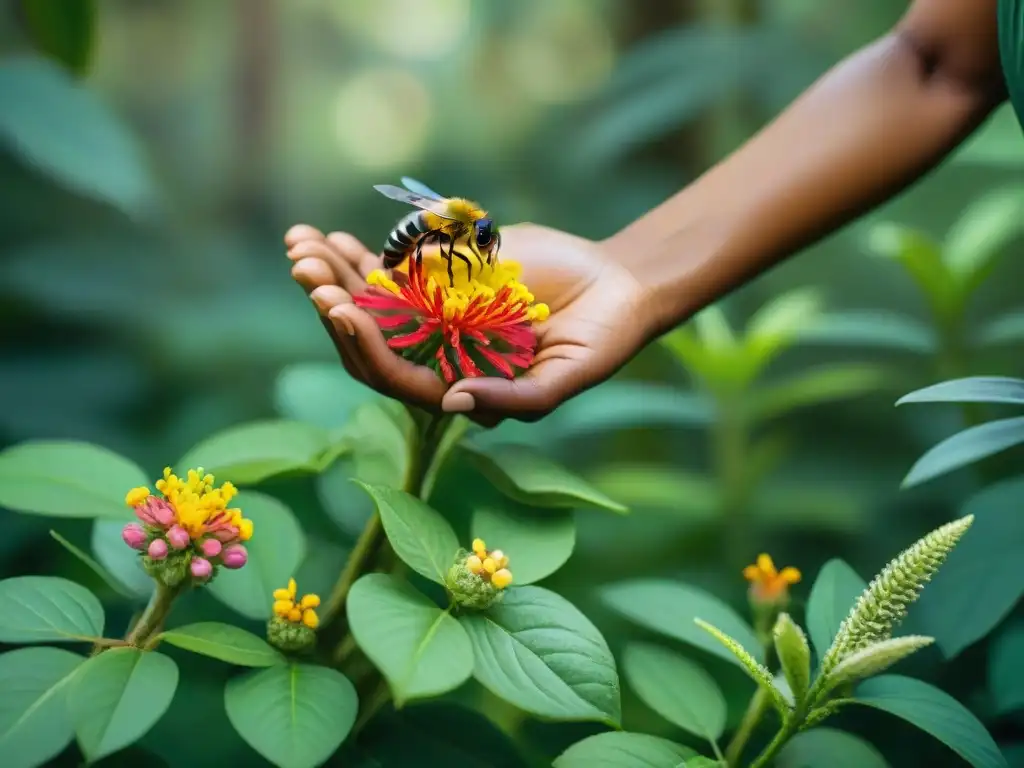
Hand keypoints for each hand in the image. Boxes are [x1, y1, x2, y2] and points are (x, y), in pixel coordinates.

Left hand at [285, 222, 653, 425]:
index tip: (341, 307)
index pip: (397, 377)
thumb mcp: (567, 374)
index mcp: (460, 388)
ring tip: (299, 243)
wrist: (617, 285)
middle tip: (305, 269)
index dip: (365, 347)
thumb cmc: (601, 339)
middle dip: (333, 306)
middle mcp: (438, 356)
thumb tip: (455, 404)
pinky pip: (389, 270)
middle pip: (369, 340)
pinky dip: (357, 255)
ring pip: (369, 303)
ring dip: (332, 275)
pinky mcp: (441, 279)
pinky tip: (326, 236)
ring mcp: (435, 316)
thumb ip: (516, 397)